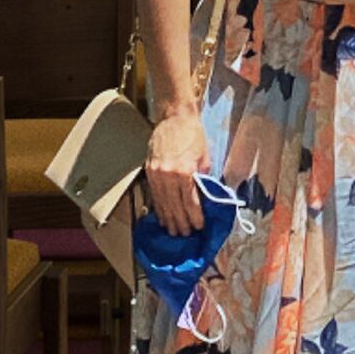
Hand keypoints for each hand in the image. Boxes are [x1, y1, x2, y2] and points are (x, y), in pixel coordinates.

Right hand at [146, 109, 209, 235]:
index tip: (199, 227)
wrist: (175, 118)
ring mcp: (156, 173)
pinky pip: (154, 195)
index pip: (190, 202)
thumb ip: (203, 179)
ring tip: (173, 232)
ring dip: (168, 219)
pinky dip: (159, 207)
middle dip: (181, 223)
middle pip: (174, 206)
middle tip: (185, 235)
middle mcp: (168, 175)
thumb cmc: (194, 136)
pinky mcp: (149, 171)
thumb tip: (204, 198)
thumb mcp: (205, 157)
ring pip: (162, 203)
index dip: (195, 217)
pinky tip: (162, 217)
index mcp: (184, 171)